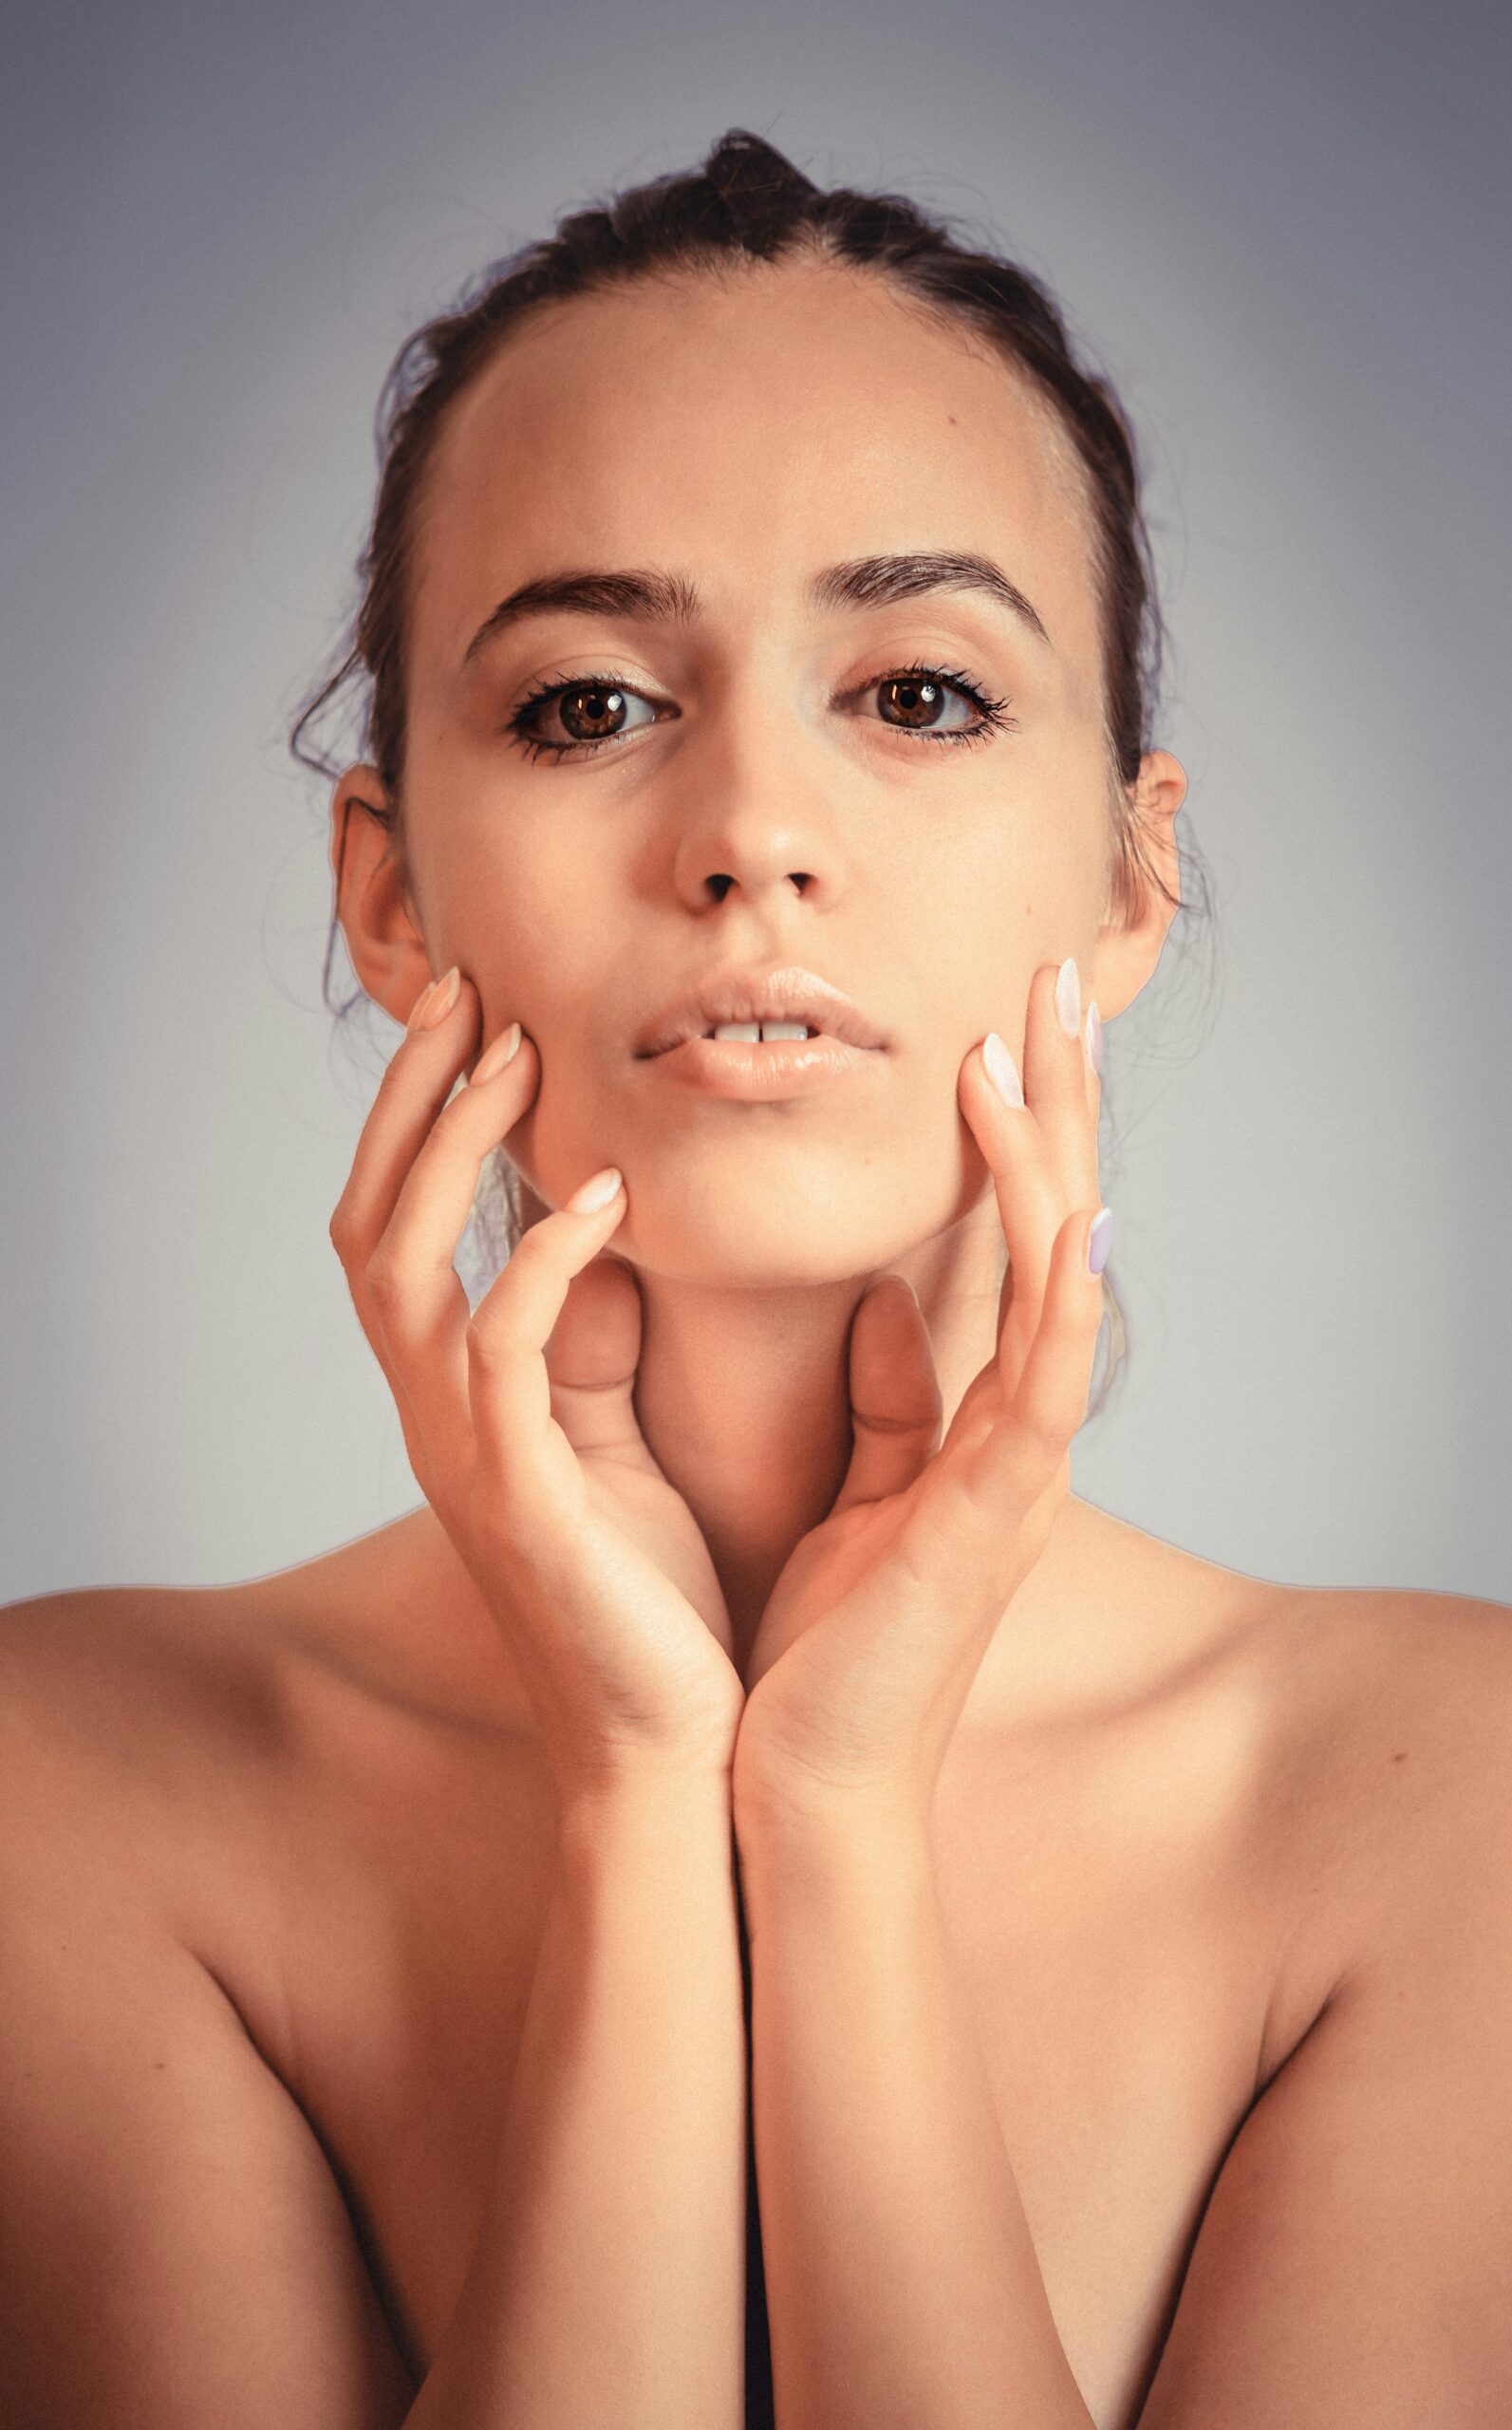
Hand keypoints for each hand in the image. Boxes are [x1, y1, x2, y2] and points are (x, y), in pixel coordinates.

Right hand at [329, 967, 743, 1798]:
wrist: (678, 1755)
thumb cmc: (663, 1607)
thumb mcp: (624, 1446)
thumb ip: (603, 1346)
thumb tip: (616, 1240)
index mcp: (466, 1401)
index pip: (404, 1231)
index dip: (427, 1123)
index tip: (491, 1020)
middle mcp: (441, 1417)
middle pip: (369, 1223)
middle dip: (414, 1102)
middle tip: (476, 992)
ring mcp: (465, 1454)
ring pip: (401, 1268)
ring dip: (453, 1150)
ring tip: (520, 1058)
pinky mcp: (518, 1495)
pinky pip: (499, 1350)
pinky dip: (540, 1262)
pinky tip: (604, 1199)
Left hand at [733, 959, 1106, 1831]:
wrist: (800, 1784)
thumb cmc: (825, 1648)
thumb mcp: (858, 1492)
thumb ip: (890, 1399)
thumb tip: (889, 1303)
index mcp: (972, 1411)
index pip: (1005, 1236)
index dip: (1011, 1126)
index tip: (997, 1015)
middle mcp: (1011, 1425)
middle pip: (1052, 1227)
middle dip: (1055, 1099)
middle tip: (1054, 974)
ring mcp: (1013, 1471)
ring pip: (1057, 1284)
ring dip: (1052, 1161)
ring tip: (1036, 1046)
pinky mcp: (988, 1522)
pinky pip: (1038, 1397)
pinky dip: (1060, 1307)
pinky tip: (1078, 1222)